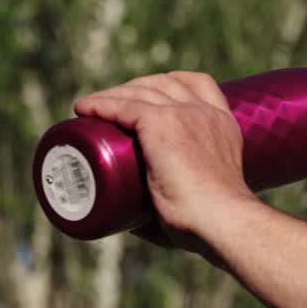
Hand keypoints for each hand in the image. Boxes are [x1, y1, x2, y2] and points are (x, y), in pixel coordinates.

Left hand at [73, 72, 254, 254]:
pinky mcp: (162, 123)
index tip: (145, 98)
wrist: (221, 221)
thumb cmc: (210, 225)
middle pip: (163, 82)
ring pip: (140, 91)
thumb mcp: (198, 199)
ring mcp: (184, 114)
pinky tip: (84, 108)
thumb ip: (169, 206)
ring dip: (112, 95)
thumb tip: (130, 220)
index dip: (169, 84)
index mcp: (222, 125)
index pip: (198, 84)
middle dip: (133, 88)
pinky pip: (124, 105)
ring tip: (90, 109)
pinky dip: (101, 104)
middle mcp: (205, 112)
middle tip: (110, 108)